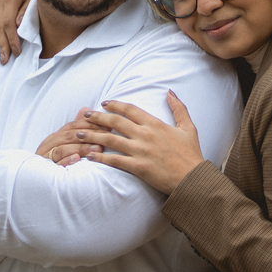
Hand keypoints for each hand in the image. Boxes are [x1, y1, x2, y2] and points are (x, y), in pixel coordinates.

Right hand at [36, 108, 106, 165]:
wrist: (37, 181)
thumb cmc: (56, 160)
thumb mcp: (66, 143)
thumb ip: (76, 127)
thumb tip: (85, 108)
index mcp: (56, 136)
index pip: (74, 126)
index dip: (90, 124)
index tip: (108, 125)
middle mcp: (49, 144)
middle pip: (69, 136)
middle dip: (89, 135)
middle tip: (107, 136)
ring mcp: (46, 156)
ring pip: (63, 149)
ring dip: (81, 148)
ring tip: (97, 148)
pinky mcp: (46, 169)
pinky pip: (56, 164)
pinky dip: (66, 161)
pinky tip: (77, 160)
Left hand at [76, 91, 204, 193]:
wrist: (193, 179)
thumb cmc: (191, 154)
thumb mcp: (188, 127)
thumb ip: (178, 108)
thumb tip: (170, 92)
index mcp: (155, 124)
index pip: (130, 110)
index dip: (115, 105)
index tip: (104, 103)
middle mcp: (145, 135)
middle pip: (115, 122)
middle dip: (97, 117)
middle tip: (85, 116)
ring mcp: (140, 151)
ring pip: (110, 140)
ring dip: (92, 135)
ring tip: (78, 134)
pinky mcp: (138, 167)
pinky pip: (114, 161)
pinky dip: (100, 158)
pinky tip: (89, 155)